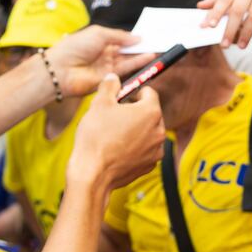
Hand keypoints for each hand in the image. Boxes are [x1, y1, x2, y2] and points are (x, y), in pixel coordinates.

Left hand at [43, 26, 153, 96]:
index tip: (149, 35)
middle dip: (141, 47)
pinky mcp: (109, 78)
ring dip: (142, 56)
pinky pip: (126, 70)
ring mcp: (106, 67)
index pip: (120, 39)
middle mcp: (104, 54)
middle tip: (158, 43)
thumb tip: (137, 38)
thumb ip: (120, 37)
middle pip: (126, 51)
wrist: (61, 69)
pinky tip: (148, 57)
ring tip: (157, 50)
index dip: (134, 38)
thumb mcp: (99, 34)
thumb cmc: (75, 47)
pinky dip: (138, 64)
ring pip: (128, 60)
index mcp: (100, 41)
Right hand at [67, 75, 163, 191]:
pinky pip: (144, 149)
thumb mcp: (99, 104)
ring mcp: (156, 151)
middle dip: (135, 111)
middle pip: (150, 113)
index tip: (121, 98)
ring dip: (136, 130)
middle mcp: (159, 131)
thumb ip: (109, 86)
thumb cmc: (96, 136)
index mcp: (151, 112)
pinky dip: (135, 147)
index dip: (133, 92)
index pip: (149, 92)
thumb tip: (113, 77)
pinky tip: (117, 150)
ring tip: (114, 134)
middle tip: (115, 116)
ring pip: (147, 132)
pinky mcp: (149, 165)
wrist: (92, 174)